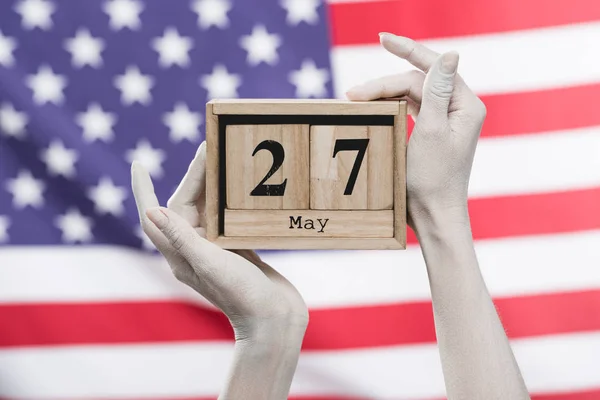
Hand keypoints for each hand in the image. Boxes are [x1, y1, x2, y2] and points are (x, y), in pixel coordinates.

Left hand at [131, 142, 307, 340]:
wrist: (273, 320)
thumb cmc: (241, 295)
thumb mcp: (209, 263)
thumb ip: (182, 237)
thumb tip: (152, 209)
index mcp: (180, 254)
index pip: (153, 216)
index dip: (143, 189)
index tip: (138, 163)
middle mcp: (194, 249)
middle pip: (185, 205)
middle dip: (193, 176)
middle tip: (206, 147)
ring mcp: (215, 250)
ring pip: (207, 209)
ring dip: (210, 185)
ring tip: (220, 159)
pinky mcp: (236, 249)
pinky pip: (225, 218)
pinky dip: (228, 199)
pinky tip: (238, 187)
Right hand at [346, 33, 486, 229]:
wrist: (432, 215)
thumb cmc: (433, 179)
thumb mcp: (431, 132)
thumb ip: (437, 91)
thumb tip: (450, 53)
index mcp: (464, 105)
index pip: (432, 67)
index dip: (407, 49)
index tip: (381, 38)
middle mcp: (457, 109)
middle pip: (416, 82)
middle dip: (384, 84)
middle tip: (352, 94)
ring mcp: (444, 120)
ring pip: (410, 94)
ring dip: (384, 94)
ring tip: (355, 100)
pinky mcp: (431, 132)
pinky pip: (410, 108)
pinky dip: (390, 106)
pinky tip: (373, 106)